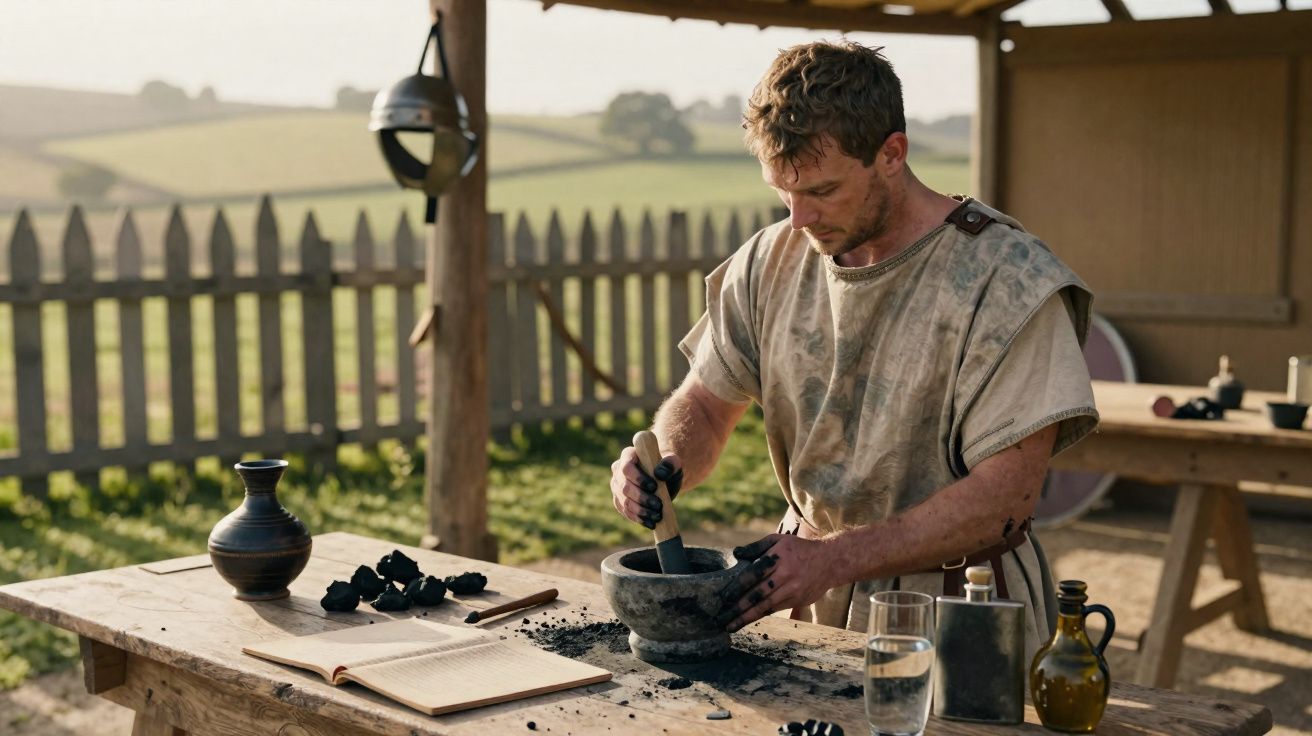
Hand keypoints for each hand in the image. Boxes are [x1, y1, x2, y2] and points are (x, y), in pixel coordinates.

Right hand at [609, 445, 682, 529]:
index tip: (654, 486)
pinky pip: (625, 511)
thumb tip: (659, 474)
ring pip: (624, 502)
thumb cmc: (668, 469)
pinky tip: (651, 522)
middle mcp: (618, 470)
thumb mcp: (674, 464)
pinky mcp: (619, 500)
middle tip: (658, 505)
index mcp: (629, 455)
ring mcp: (616, 486)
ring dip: (641, 511)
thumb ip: (670, 464)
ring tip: (657, 516)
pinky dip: (638, 518)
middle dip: (642, 498)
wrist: (664, 481)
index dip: (638, 478)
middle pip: (625, 487)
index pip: (626, 467)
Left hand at [716, 534, 836, 631]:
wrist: (830, 561)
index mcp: (778, 558)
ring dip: (746, 617)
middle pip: (758, 594)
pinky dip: (760, 615)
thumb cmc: (799, 549)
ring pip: (766, 606)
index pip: (753, 574)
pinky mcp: (798, 600)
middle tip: (721, 618)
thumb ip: (756, 547)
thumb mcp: (778, 540)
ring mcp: (793, 590)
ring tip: (730, 626)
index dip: (737, 587)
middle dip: (738, 608)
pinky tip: (748, 620)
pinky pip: (775, 609)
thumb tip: (736, 554)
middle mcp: (785, 575)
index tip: (723, 597)